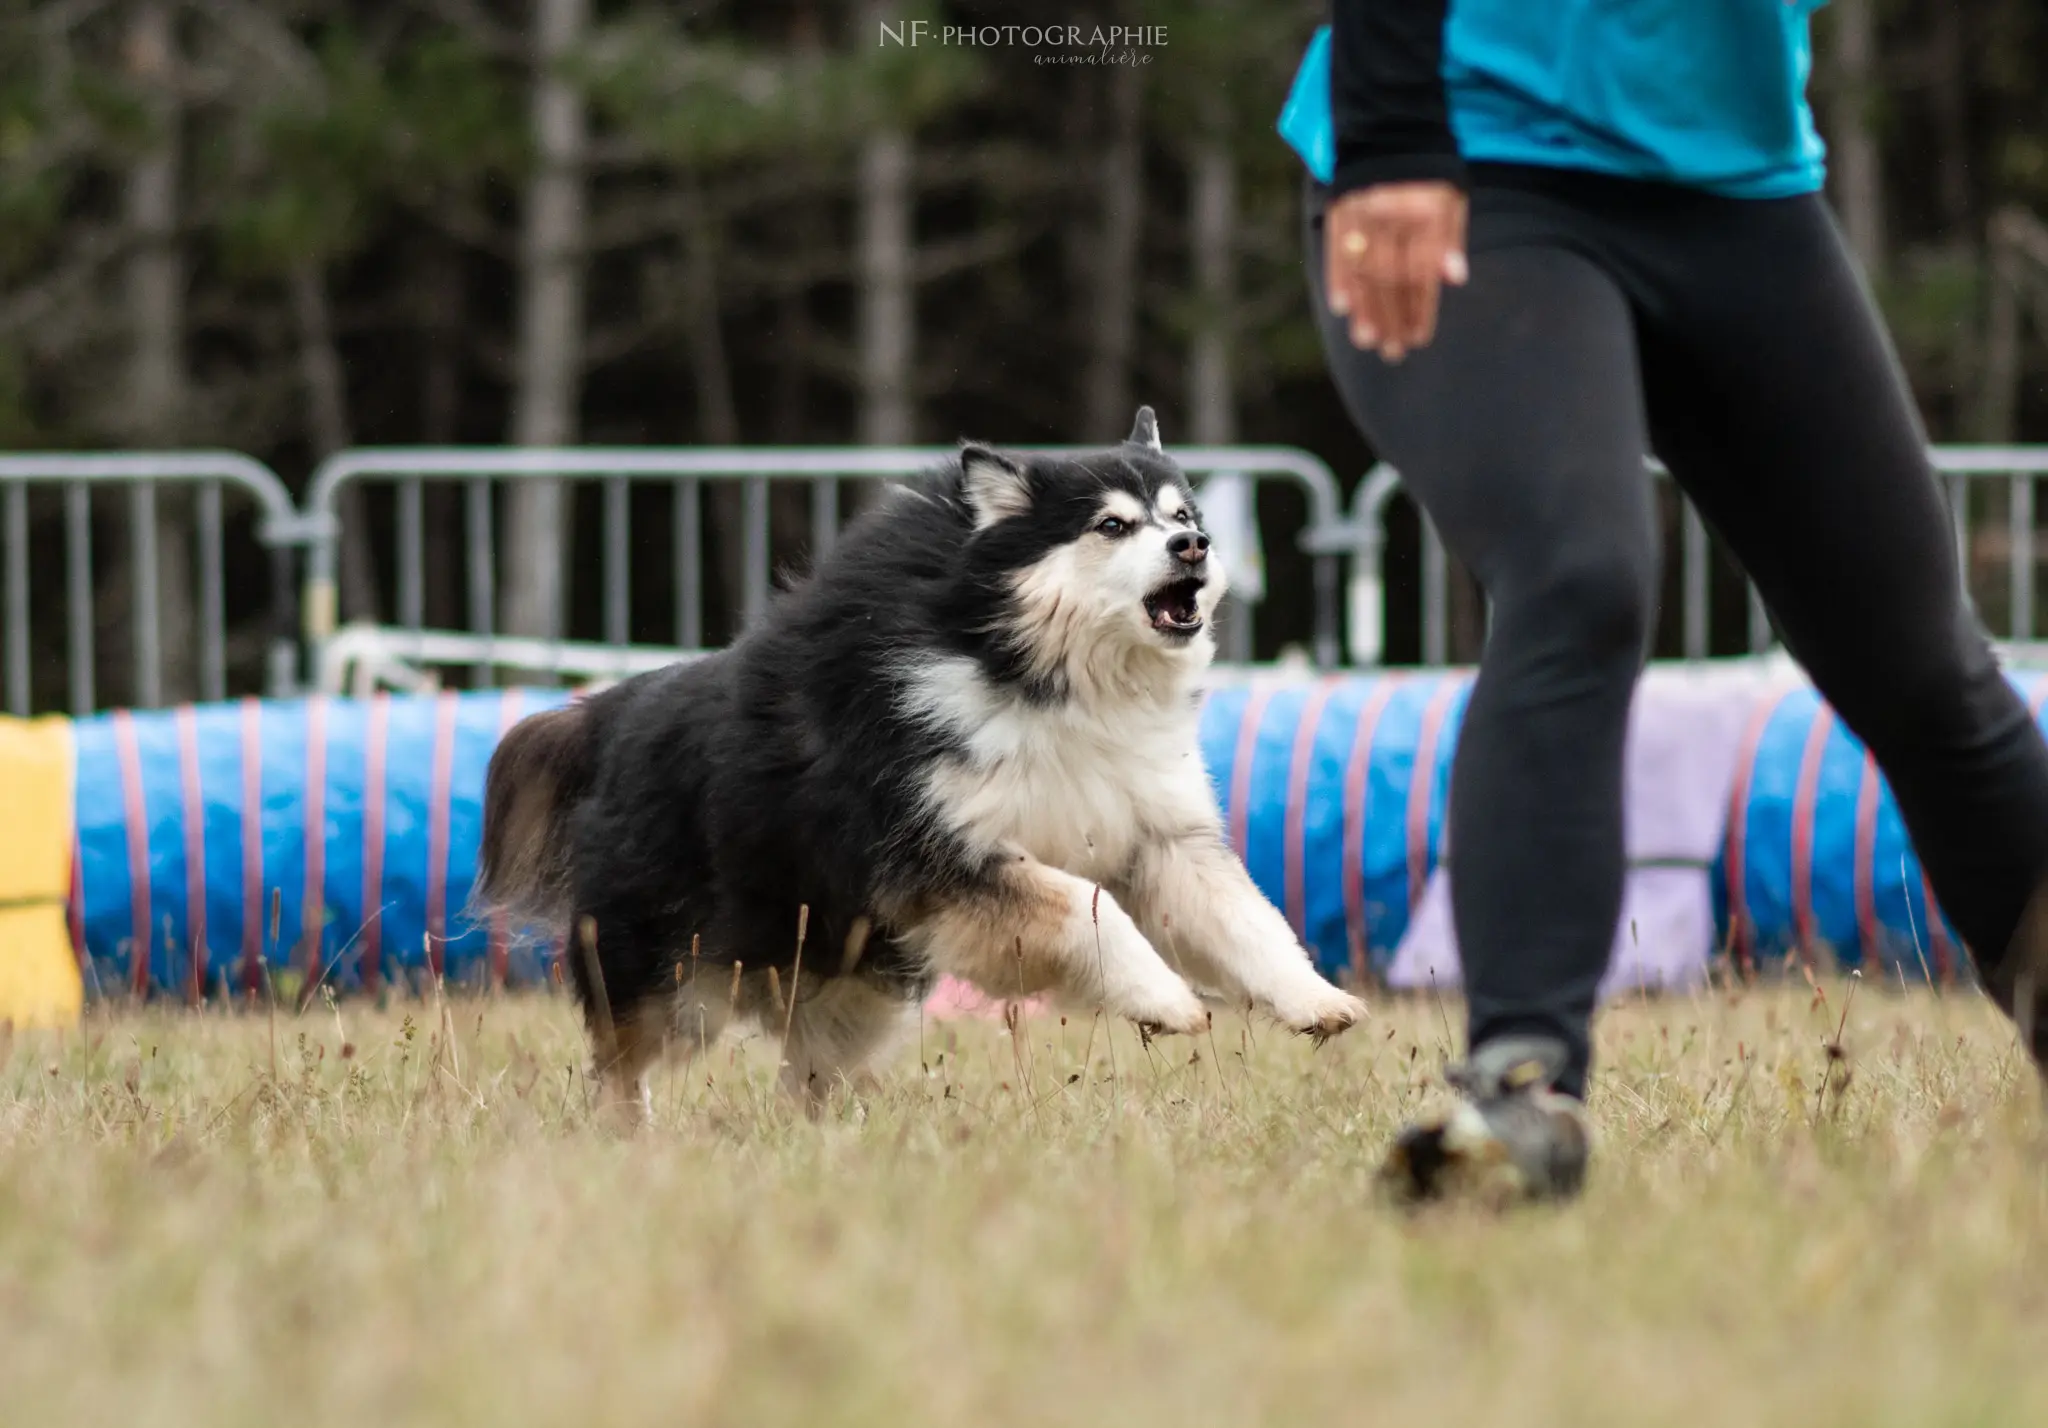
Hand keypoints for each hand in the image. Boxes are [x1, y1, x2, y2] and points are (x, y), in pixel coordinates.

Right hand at [1323, 181, 1468, 361]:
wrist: (1390, 127)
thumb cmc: (1427, 173)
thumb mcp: (1451, 198)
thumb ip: (1451, 239)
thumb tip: (1454, 279)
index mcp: (1424, 213)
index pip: (1420, 271)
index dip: (1419, 307)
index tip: (1418, 337)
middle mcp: (1392, 215)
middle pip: (1390, 277)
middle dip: (1392, 317)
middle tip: (1392, 352)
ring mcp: (1362, 213)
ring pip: (1363, 269)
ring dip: (1365, 308)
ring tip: (1367, 341)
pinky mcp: (1339, 210)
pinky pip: (1335, 249)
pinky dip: (1337, 278)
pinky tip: (1341, 307)